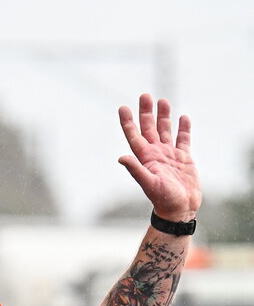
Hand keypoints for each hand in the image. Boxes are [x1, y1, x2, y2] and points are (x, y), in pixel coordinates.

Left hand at [118, 93, 201, 221]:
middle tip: (144, 95)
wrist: (180, 210)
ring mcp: (170, 155)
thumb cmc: (164, 199)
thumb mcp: (149, 183)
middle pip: (149, 129)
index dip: (128, 122)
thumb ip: (136, 169)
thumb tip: (121, 157)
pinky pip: (183, 139)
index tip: (123, 107)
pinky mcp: (184, 158)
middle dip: (146, 112)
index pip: (134, 136)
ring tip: (163, 101)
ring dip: (163, 116)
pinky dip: (183, 128)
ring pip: (165, 130)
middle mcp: (156, 154)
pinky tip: (183, 117)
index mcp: (146, 158)